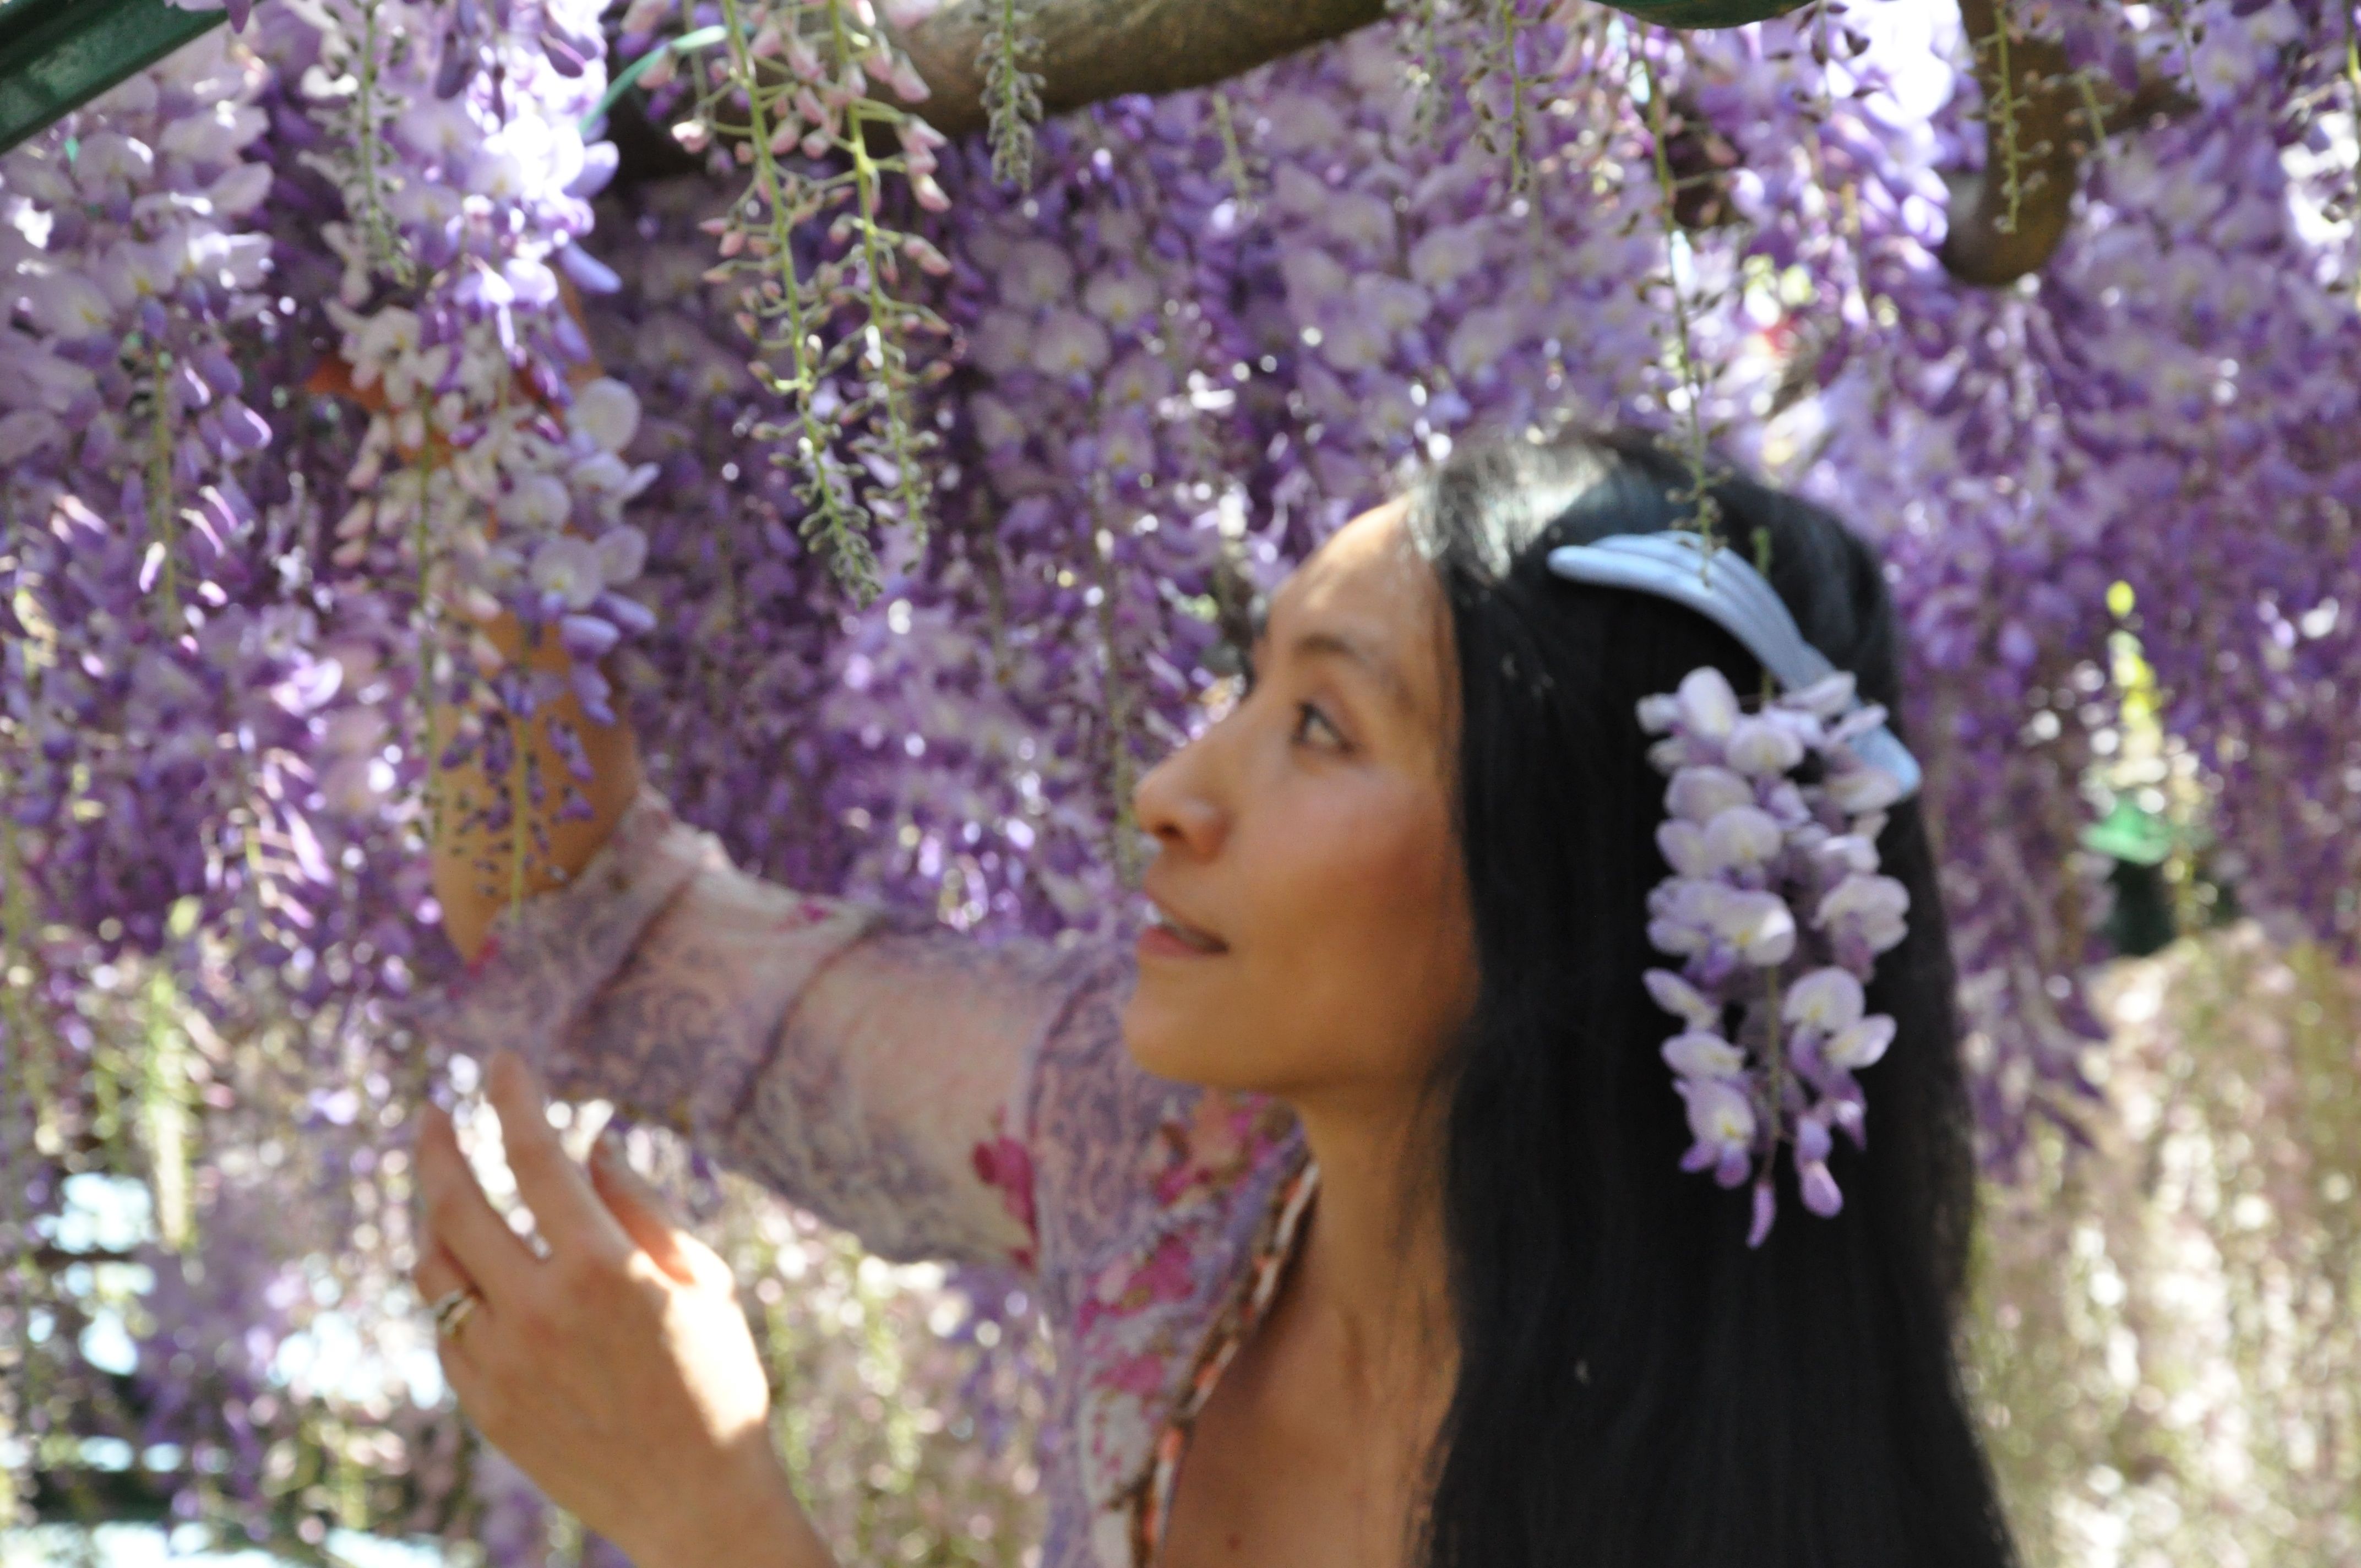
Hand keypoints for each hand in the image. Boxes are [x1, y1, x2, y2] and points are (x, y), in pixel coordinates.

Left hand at [410, 1050, 832, 1567]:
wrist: (697, 1501)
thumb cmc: (718, 1379)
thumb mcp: (706, 1280)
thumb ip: (644, 1206)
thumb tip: (592, 1145)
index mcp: (604, 1268)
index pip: (536, 1155)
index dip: (511, 1097)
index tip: (499, 1061)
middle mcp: (540, 1310)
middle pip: (455, 1204)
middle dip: (436, 1144)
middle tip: (428, 1111)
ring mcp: (501, 1362)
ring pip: (433, 1268)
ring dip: (431, 1218)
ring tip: (444, 1192)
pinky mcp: (483, 1405)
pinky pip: (444, 1327)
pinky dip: (450, 1288)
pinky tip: (470, 1273)